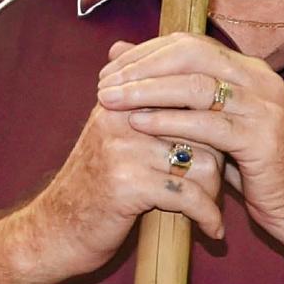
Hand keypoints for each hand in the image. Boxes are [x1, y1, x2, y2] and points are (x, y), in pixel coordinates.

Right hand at [17, 98, 227, 274]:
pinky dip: (208, 217)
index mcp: (122, 100)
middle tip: (219, 185)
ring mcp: (124, 149)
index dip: (216, 129)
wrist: (56, 231)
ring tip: (208, 208)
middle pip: (204, 128)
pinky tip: (212, 231)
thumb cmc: (94, 185)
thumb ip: (136, 103)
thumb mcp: (111, 136)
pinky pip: (190, 196)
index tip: (228, 152)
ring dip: (214, 193)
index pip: (191, 97)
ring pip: (203, 163)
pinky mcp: (130, 184)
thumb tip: (134, 51)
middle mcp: (121, 117)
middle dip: (220, 161)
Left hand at [97, 34, 283, 274]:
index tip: (109, 69)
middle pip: (192, 55)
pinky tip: (140, 124)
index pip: (190, 44)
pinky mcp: (262, 139)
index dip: (146, 52)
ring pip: (196, 85)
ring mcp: (266, 108)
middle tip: (105, 83)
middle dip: (142, 67)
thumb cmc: (252, 169)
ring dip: (147, 91)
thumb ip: (177, 92)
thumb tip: (122, 53)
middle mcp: (262, 82)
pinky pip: (208, 124)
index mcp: (251, 72)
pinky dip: (169, 121)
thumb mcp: (212, 125)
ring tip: (112, 102)